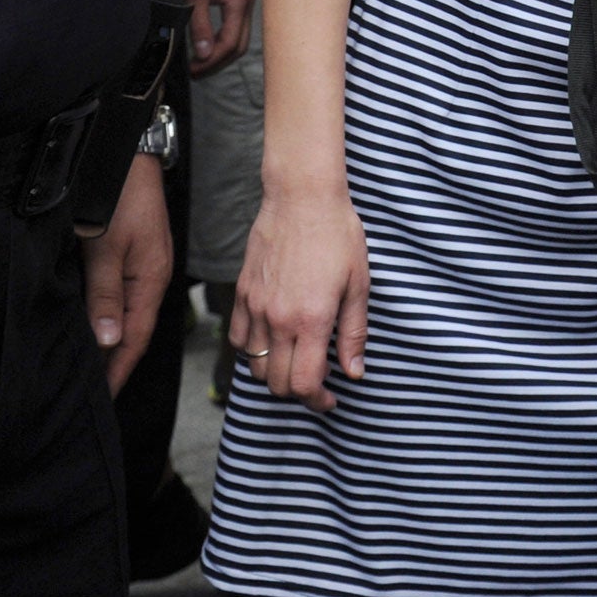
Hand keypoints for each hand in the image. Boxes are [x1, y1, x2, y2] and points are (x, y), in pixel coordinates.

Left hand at [80, 153, 172, 395]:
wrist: (127, 150)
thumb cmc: (117, 195)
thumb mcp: (105, 248)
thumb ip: (107, 295)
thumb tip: (110, 341)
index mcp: (151, 279)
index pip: (135, 338)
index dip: (118, 370)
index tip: (102, 400)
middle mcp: (152, 274)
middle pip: (135, 328)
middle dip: (116, 361)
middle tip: (93, 392)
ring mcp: (145, 260)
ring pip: (128, 310)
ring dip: (112, 338)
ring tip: (93, 365)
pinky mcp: (135, 248)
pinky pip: (124, 292)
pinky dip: (111, 313)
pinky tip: (97, 320)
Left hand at [181, 0, 253, 73]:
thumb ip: (199, 26)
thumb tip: (202, 53)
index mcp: (239, 2)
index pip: (229, 44)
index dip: (211, 61)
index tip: (194, 69)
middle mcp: (248, 2)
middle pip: (239, 45)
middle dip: (218, 62)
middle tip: (196, 72)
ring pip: (239, 37)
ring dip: (221, 52)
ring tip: (200, 61)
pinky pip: (236, 26)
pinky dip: (223, 39)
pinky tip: (207, 43)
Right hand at [231, 186, 368, 412]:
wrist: (302, 195)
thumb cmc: (337, 234)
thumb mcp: (358, 283)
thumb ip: (354, 332)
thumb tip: (354, 371)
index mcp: (311, 319)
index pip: (303, 384)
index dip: (317, 401)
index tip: (329, 399)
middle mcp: (278, 319)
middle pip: (277, 383)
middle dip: (298, 393)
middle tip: (316, 383)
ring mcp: (256, 306)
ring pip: (254, 365)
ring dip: (274, 374)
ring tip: (295, 361)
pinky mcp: (242, 292)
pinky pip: (238, 338)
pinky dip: (252, 350)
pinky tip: (272, 340)